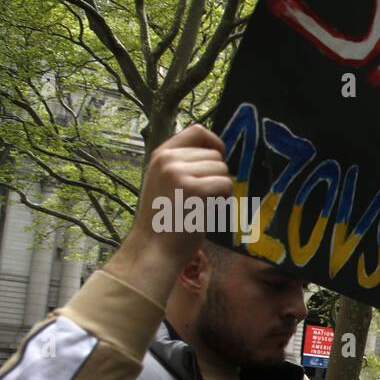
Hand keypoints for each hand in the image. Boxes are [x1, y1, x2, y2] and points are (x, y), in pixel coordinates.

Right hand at [129, 124, 232, 265]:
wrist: (154, 249)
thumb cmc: (165, 220)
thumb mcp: (165, 181)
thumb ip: (184, 165)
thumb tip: (217, 152)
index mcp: (161, 154)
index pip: (197, 131)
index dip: (214, 143)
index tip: (217, 161)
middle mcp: (168, 158)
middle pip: (215, 154)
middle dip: (216, 176)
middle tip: (201, 199)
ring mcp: (179, 172)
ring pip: (222, 170)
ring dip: (220, 189)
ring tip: (201, 206)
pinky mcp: (194, 189)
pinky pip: (226, 185)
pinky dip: (223, 200)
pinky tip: (206, 211)